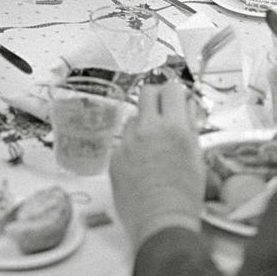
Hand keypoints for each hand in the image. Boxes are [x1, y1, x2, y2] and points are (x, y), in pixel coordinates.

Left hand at [110, 80, 204, 250]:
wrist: (162, 224)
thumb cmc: (184, 197)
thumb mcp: (197, 159)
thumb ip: (188, 130)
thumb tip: (184, 111)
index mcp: (174, 128)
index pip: (171, 89)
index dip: (175, 93)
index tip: (176, 99)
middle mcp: (149, 129)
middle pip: (147, 92)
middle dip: (156, 98)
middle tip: (161, 111)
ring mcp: (128, 141)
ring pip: (133, 118)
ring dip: (142, 125)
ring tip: (152, 147)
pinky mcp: (114, 156)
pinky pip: (123, 141)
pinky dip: (131, 147)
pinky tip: (140, 165)